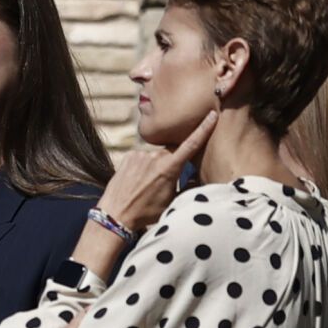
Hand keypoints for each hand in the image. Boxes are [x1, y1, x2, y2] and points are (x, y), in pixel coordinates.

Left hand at [97, 108, 218, 234]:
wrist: (116, 214)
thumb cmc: (147, 212)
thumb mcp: (172, 202)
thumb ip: (188, 187)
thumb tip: (199, 179)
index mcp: (169, 168)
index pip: (191, 144)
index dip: (203, 128)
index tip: (211, 114)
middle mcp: (155, 157)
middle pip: (172, 153)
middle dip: (173, 164)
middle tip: (163, 183)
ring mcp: (140, 155)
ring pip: (156, 157)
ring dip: (156, 167)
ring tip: (146, 186)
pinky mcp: (129, 155)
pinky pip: (143, 158)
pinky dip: (143, 167)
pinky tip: (137, 181)